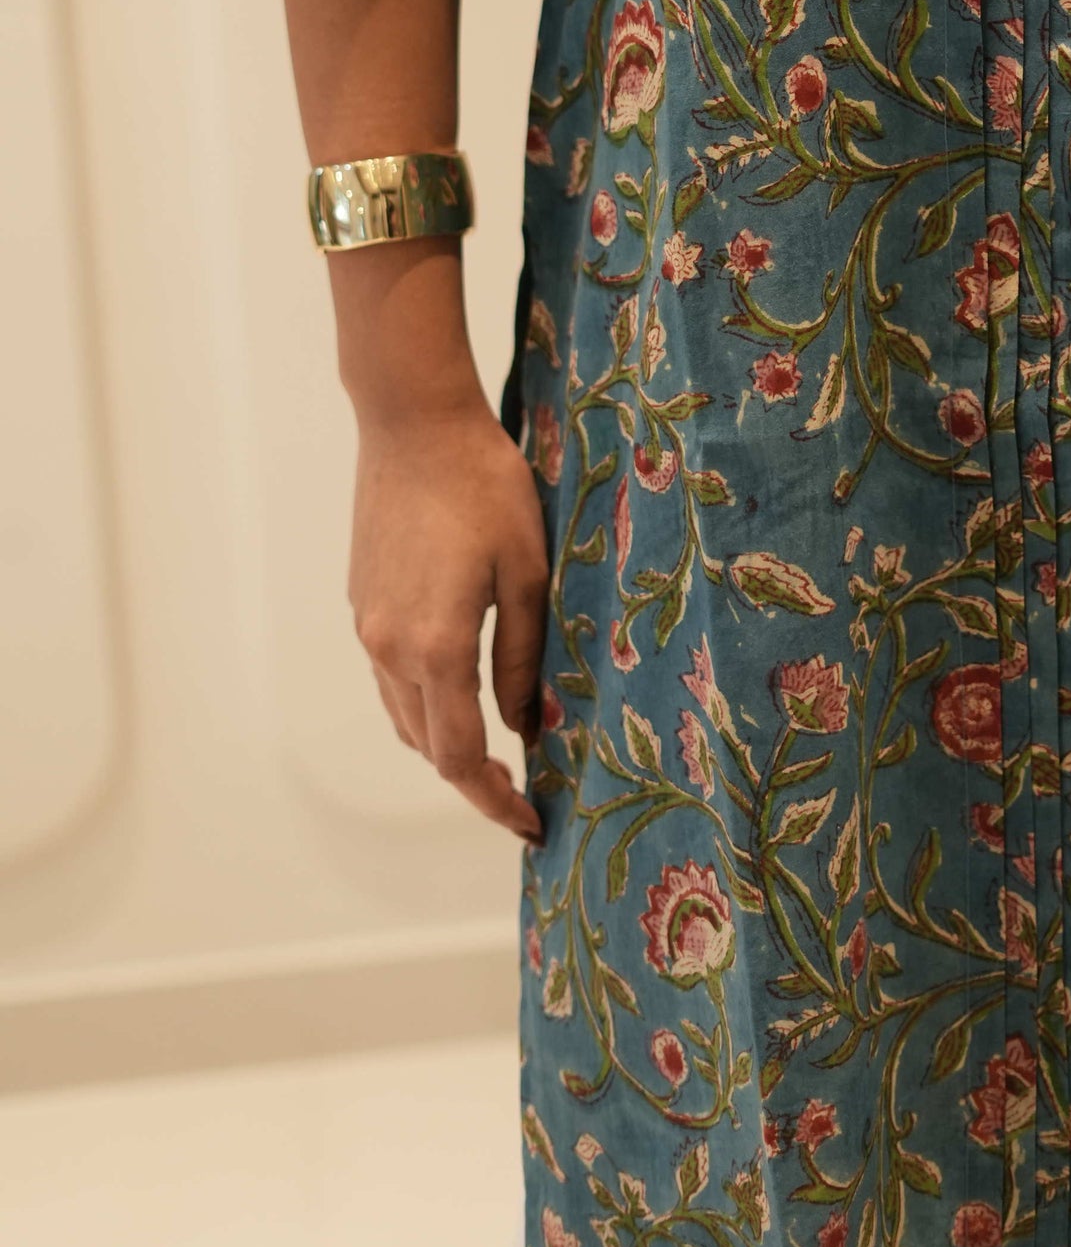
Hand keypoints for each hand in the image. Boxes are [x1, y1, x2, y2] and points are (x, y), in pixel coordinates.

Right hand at [348, 397, 548, 842]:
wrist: (413, 424)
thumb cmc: (483, 486)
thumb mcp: (527, 570)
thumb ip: (524, 656)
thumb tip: (524, 726)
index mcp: (436, 647)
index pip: (460, 756)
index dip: (494, 799)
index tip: (531, 823)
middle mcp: (390, 649)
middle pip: (427, 746)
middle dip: (474, 780)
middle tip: (523, 795)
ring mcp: (369, 627)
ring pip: (404, 716)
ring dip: (445, 743)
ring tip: (497, 752)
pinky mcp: (362, 603)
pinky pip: (390, 679)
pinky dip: (423, 704)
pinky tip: (459, 691)